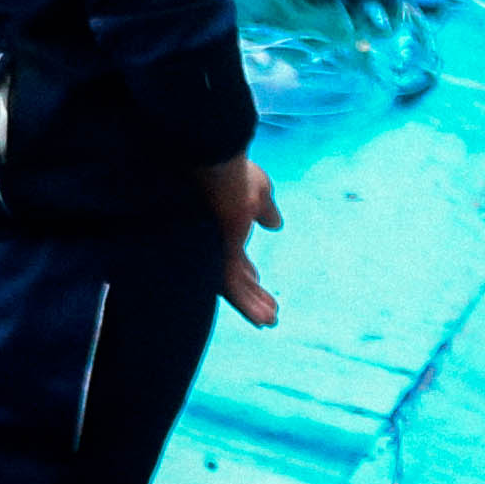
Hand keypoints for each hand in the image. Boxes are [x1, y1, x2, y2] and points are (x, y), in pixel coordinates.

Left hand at [205, 156, 283, 328]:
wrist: (216, 161)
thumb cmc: (232, 170)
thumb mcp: (257, 190)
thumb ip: (265, 209)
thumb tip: (274, 224)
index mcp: (220, 225)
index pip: (232, 255)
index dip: (246, 270)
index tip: (258, 281)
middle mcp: (210, 241)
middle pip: (230, 274)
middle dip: (250, 293)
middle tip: (268, 312)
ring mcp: (210, 249)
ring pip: (230, 286)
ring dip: (251, 305)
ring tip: (270, 322)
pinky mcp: (217, 254)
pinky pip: (231, 287)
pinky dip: (248, 305)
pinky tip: (263, 319)